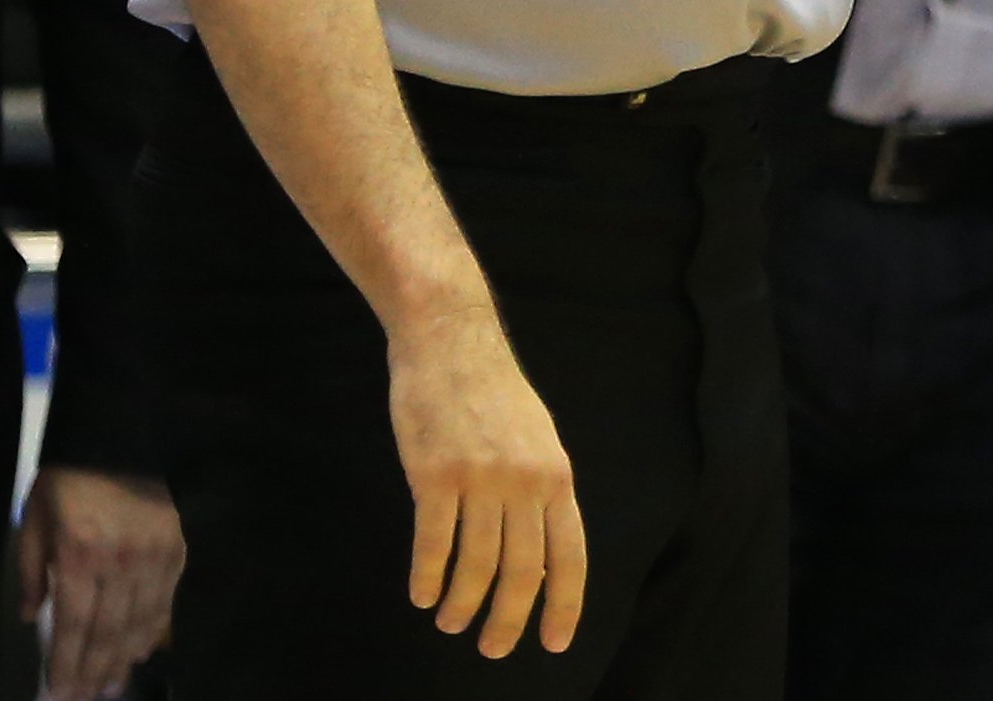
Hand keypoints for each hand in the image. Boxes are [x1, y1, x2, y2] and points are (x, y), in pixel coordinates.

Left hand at [17, 466, 180, 697]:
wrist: (113, 442)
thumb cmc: (65, 486)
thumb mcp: (32, 526)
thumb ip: (31, 574)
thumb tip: (32, 618)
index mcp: (80, 556)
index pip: (74, 623)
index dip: (66, 662)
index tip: (60, 691)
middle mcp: (120, 560)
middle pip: (109, 629)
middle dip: (94, 668)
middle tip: (88, 697)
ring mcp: (153, 555)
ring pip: (140, 618)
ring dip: (125, 656)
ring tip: (113, 683)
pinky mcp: (175, 547)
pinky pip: (166, 596)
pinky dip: (155, 627)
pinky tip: (144, 649)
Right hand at [391, 304, 586, 658]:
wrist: (452, 342)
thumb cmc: (493, 395)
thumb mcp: (537, 440)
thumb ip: (542, 494)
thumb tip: (542, 558)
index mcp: (556, 474)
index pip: (570, 554)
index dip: (565, 604)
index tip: (555, 643)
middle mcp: (525, 481)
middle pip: (522, 570)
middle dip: (508, 619)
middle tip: (493, 650)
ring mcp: (480, 478)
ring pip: (476, 565)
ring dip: (462, 605)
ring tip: (450, 623)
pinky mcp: (435, 474)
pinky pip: (433, 543)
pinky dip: (428, 577)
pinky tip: (422, 595)